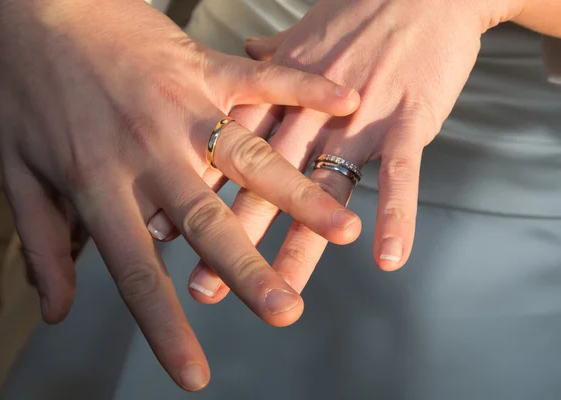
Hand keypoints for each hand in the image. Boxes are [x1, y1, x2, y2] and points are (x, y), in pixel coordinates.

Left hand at [0, 0, 361, 389]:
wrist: (42, 6)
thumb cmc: (29, 88)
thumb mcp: (18, 170)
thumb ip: (42, 243)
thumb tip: (54, 309)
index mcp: (99, 182)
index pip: (137, 269)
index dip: (165, 327)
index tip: (194, 373)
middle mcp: (149, 151)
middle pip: (206, 220)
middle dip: (249, 271)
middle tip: (286, 309)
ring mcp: (183, 105)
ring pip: (248, 158)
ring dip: (298, 194)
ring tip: (341, 225)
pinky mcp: (204, 66)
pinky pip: (261, 81)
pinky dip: (304, 89)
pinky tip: (343, 102)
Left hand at [185, 0, 521, 301]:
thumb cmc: (360, 10)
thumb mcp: (302, 35)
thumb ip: (270, 64)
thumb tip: (244, 59)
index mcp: (278, 92)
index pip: (226, 150)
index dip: (194, 191)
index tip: (161, 231)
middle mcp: (305, 111)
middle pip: (262, 182)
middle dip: (233, 236)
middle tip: (204, 285)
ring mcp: (355, 117)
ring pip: (321, 188)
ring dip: (301, 244)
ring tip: (282, 290)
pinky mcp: (405, 118)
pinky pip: (398, 174)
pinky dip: (395, 215)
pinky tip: (388, 256)